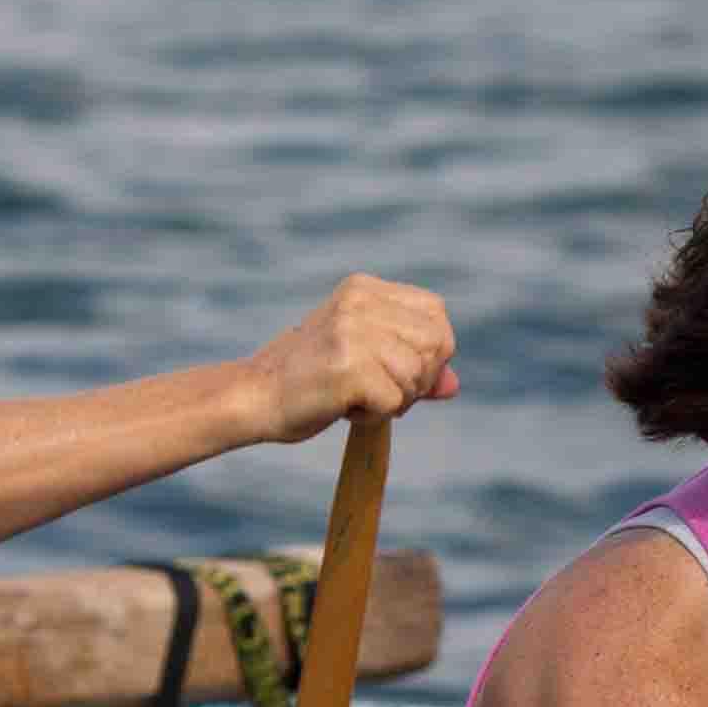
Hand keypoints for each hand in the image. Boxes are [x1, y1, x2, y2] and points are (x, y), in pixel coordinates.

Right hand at [244, 275, 458, 440]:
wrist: (254, 397)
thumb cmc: (309, 381)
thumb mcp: (364, 361)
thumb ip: (411, 367)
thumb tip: (453, 384)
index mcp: (364, 289)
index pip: (435, 313)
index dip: (431, 351)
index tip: (401, 371)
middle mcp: (360, 303)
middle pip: (436, 343)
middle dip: (419, 379)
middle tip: (380, 391)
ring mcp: (354, 332)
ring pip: (417, 375)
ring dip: (396, 400)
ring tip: (356, 398)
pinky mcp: (349, 367)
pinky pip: (395, 402)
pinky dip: (375, 417)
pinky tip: (343, 408)